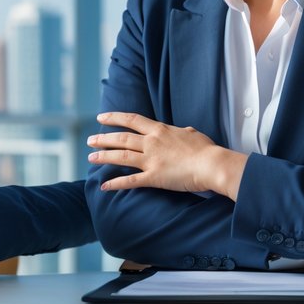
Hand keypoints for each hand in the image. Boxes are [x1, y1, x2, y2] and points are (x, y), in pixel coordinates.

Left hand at [89, 112, 246, 198]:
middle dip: (103, 138)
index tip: (101, 117)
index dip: (114, 117)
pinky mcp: (154, 177)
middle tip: (90, 140)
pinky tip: (104, 186)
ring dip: (104, 157)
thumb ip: (180, 132)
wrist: (212, 164)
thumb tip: (181, 131)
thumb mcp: (191, 133)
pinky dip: (116, 183)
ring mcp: (151, 160)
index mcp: (159, 130)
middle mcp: (151, 142)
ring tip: (91, 158)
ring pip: (121, 156)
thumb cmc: (206, 149)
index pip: (132, 119)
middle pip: (121, 138)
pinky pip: (131, 181)